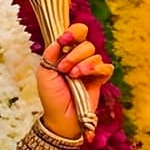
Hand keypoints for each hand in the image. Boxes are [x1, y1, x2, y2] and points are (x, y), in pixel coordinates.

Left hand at [36, 23, 113, 143]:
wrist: (61, 117)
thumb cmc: (51, 96)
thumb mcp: (44, 72)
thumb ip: (50, 53)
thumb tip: (58, 39)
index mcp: (65, 53)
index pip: (75, 33)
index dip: (73, 32)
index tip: (65, 40)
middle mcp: (79, 58)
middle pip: (86, 43)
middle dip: (74, 54)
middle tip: (63, 68)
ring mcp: (90, 69)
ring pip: (94, 54)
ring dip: (82, 64)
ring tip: (73, 76)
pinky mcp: (100, 79)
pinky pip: (105, 67)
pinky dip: (95, 70)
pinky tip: (84, 77)